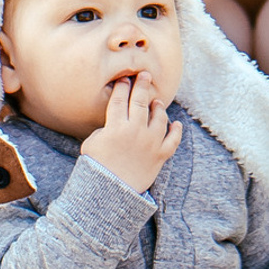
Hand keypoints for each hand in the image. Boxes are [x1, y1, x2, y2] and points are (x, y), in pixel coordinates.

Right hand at [81, 73, 181, 192]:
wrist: (111, 193)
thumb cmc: (97, 168)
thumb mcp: (91, 142)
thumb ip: (105, 128)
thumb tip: (115, 122)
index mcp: (116, 127)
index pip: (120, 99)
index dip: (122, 87)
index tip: (124, 78)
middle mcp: (136, 131)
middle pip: (140, 102)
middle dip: (142, 85)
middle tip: (145, 75)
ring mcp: (150, 143)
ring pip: (159, 118)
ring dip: (158, 107)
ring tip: (156, 101)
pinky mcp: (160, 156)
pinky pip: (173, 140)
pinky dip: (176, 131)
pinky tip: (176, 124)